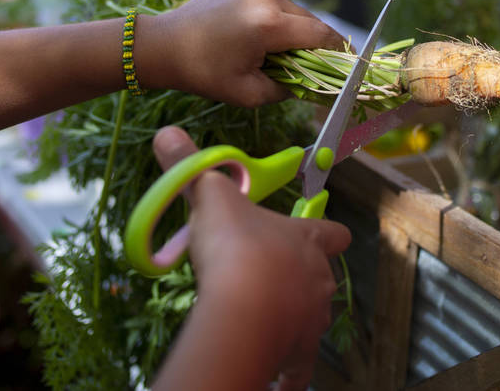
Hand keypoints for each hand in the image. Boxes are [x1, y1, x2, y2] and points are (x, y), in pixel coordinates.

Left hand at [135, 0, 343, 106]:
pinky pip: (272, 2)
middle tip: (315, 67)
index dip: (339, 51)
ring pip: (292, 10)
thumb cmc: (202, 72)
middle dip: (316, 44)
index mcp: (269, 23)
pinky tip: (261, 38)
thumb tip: (312, 84)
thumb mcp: (249, 93)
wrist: (161, 45)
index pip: (320, 35)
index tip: (348, 64)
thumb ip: (288, 88)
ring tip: (281, 54)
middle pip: (309, 20)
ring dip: (294, 31)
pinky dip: (275, 20)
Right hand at [152, 127, 351, 390]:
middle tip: (265, 279)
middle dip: (298, 278)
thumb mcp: (210, 199)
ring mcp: (313, 318)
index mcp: (307, 240)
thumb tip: (167, 132)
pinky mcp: (300, 352)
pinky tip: (279, 376)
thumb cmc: (234, 248)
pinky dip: (290, 371)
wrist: (242, 311)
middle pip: (321, 277)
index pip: (332, 233)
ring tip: (262, 319)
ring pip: (312, 317)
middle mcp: (319, 278)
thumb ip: (191, 168)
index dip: (324, 232)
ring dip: (292, 316)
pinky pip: (299, 366)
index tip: (313, 234)